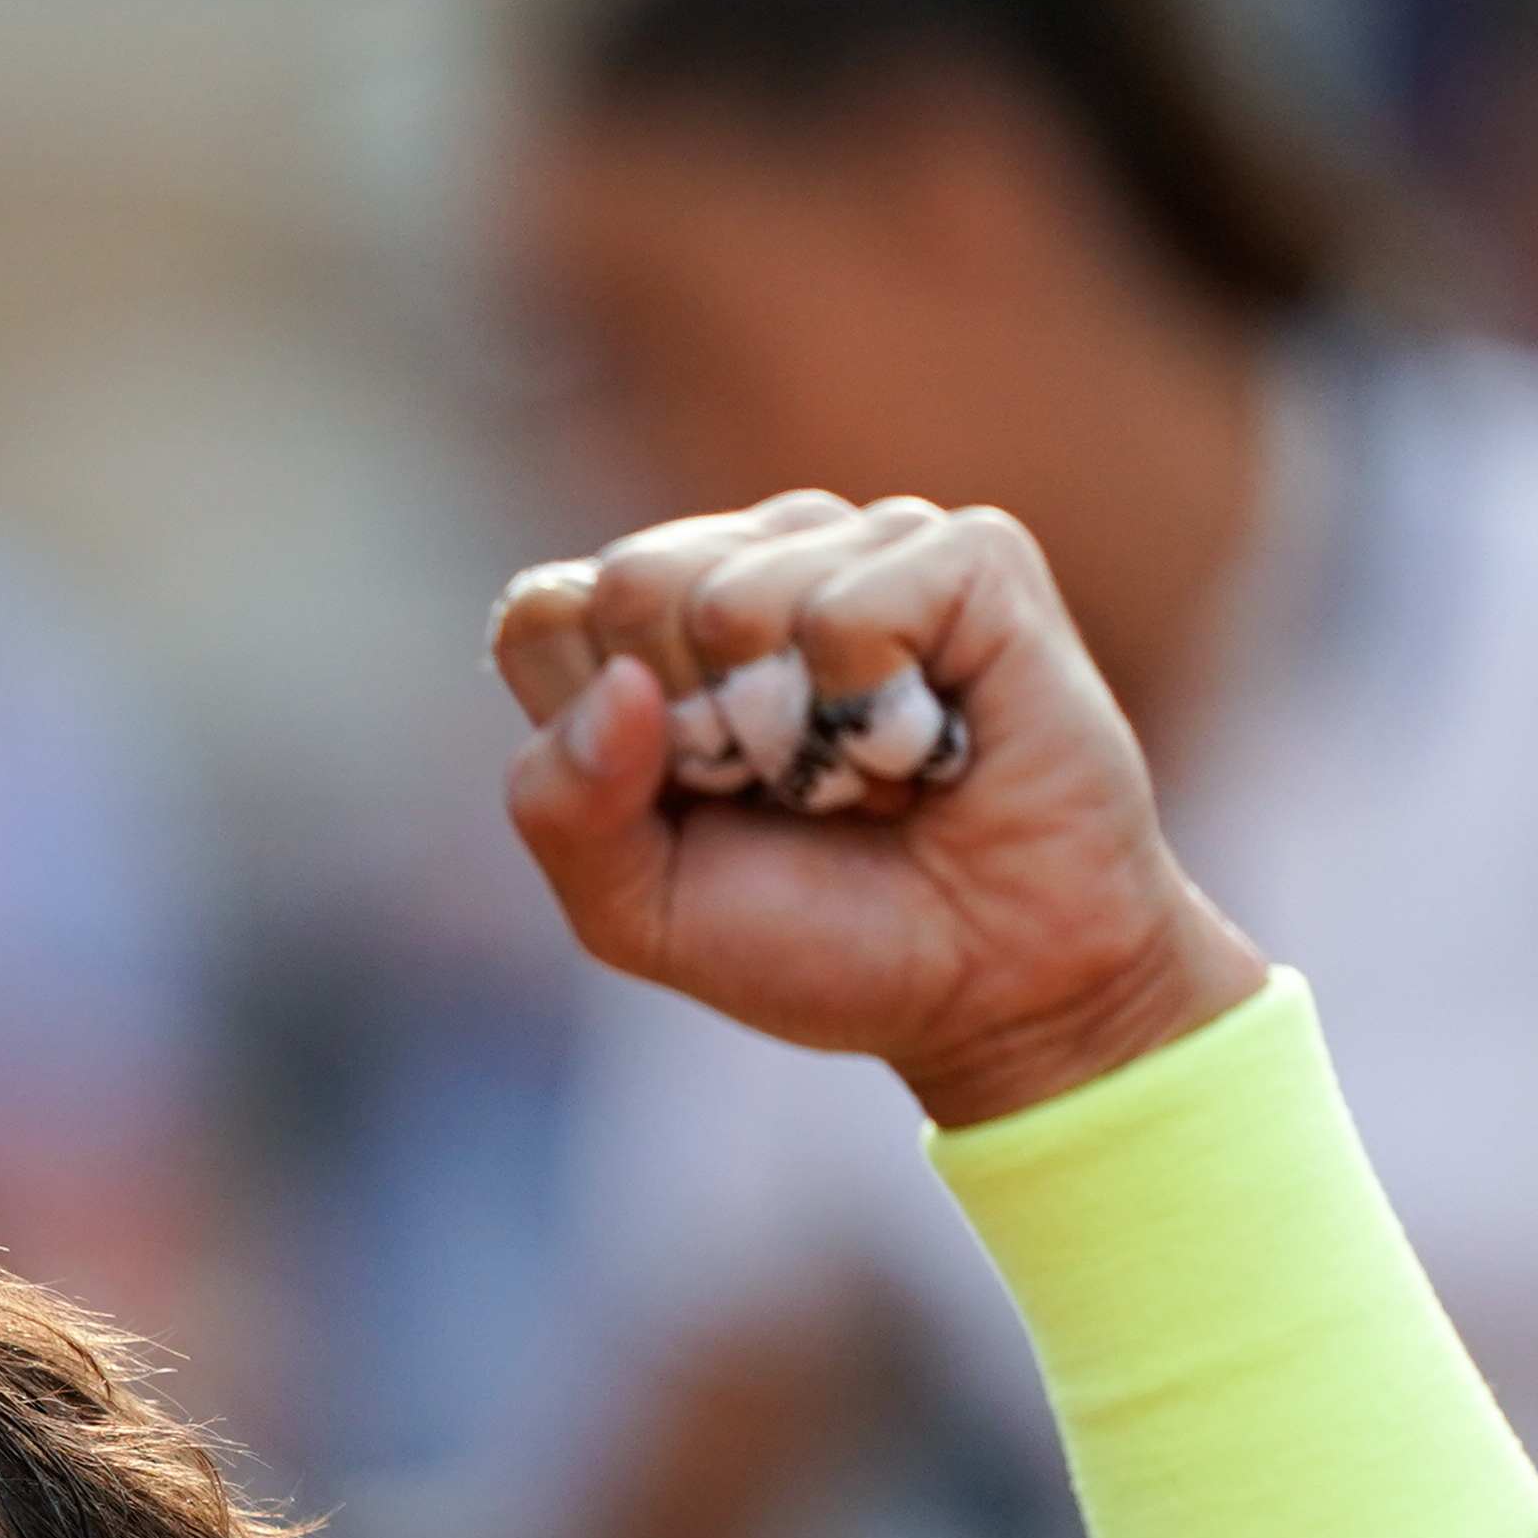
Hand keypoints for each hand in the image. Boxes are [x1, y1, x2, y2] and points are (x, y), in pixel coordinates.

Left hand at [492, 493, 1269, 1125]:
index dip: (599, 733)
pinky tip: (933, 746)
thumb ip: (561, 808)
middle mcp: (750, 565)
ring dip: (795, 731)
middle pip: (629, 584)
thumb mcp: (636, 909)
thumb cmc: (817, 943)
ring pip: (732, 595)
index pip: (545, 616)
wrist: (991, 992)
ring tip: (868, 773)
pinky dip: (880, 710)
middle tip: (788, 790)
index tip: (690, 799)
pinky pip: (855, 607)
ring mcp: (863, 545)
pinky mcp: (972, 558)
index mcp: (650, 634)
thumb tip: (618, 682)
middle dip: (694, 728)